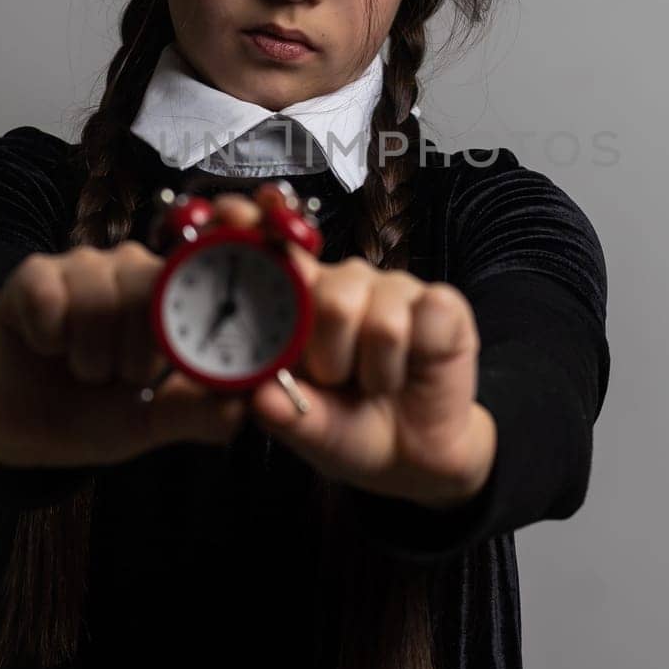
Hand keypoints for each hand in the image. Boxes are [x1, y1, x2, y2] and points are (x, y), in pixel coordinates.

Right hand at [0, 198, 258, 470]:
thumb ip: (200, 412)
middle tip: (116, 377)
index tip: (182, 351)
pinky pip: (47, 296)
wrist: (31, 431)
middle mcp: (132, 267)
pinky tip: (47, 348)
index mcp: (171, 295)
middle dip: (132, 354)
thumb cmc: (101, 414)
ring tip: (84, 369)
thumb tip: (245, 402)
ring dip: (88, 354)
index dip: (187, 314)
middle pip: (145, 288)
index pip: (195, 284)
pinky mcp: (33, 275)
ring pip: (96, 297)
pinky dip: (48, 337)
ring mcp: (83, 266)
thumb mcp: (154, 422)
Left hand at [212, 194, 497, 509]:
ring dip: (375, 372)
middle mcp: (344, 282)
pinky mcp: (441, 302)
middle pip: (330, 296)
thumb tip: (257, 396)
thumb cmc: (347, 428)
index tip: (227, 213)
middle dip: (329, 358)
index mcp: (299, 299)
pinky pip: (427, 318)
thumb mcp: (306, 429)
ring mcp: (393, 287)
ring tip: (373, 385)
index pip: (271, 250)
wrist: (410, 456)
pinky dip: (413, 362)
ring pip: (379, 318)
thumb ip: (280, 411)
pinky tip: (409, 370)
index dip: (251, 229)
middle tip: (336, 380)